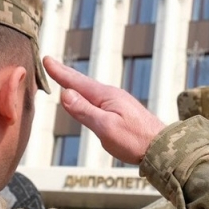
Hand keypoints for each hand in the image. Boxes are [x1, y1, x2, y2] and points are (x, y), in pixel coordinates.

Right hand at [43, 56, 165, 163]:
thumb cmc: (135, 140)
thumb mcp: (105, 127)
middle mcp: (112, 95)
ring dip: (76, 84)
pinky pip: (98, 99)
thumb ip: (84, 110)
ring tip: (65, 78)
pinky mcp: (123, 112)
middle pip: (83, 83)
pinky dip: (87, 95)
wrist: (162, 148)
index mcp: (106, 96)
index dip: (60, 72)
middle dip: (66, 74)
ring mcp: (118, 103)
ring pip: (91, 91)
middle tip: (51, 64)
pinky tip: (88, 99)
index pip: (77, 82)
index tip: (46, 60)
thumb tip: (65, 92)